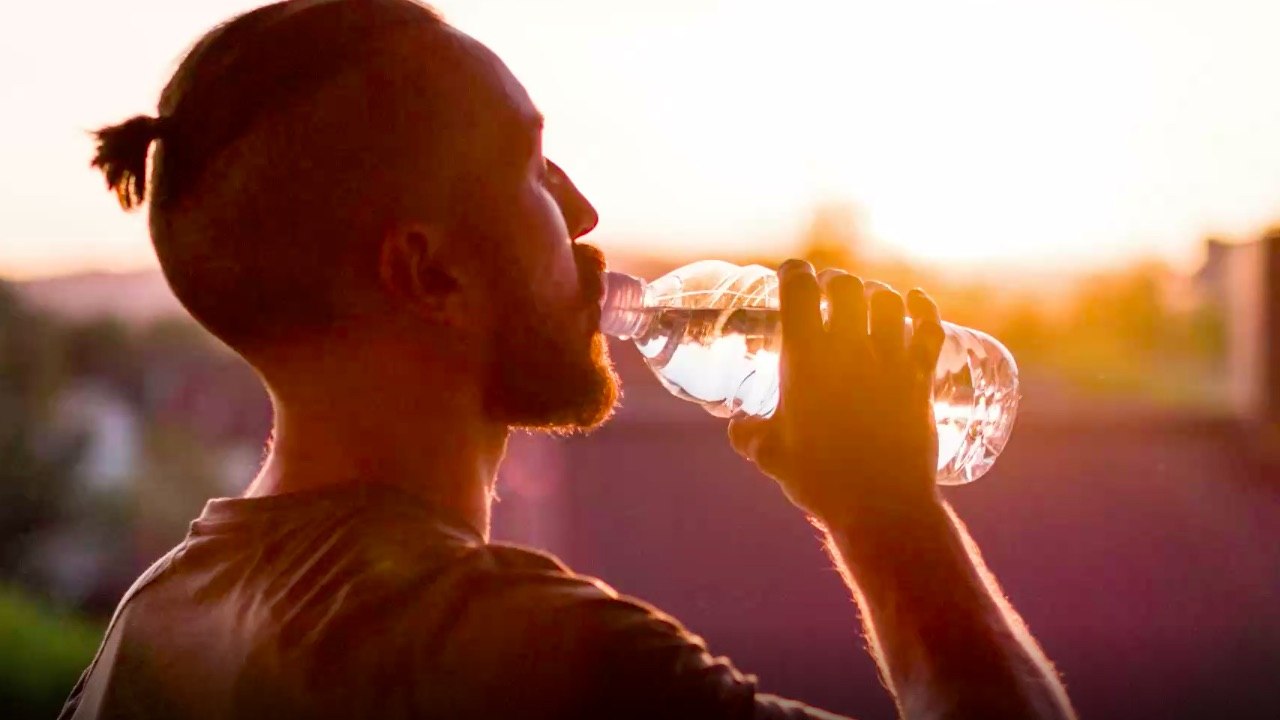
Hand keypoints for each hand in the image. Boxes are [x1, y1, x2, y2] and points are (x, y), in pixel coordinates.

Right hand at [728, 259, 945, 524]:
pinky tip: (915, 302)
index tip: (791, 273)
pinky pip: (928, 329)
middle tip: (827, 291)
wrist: (881, 506)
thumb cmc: (819, 480)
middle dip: (835, 282)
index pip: (800, 291)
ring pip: (888, 302)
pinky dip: (922, 309)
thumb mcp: (770, 455)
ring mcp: (892, 361)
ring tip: (866, 300)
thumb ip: (749, 434)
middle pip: (847, 287)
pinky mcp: (921, 380)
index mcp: (806, 360)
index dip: (793, 273)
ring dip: (874, 294)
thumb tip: (738, 425)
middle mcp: (850, 350)